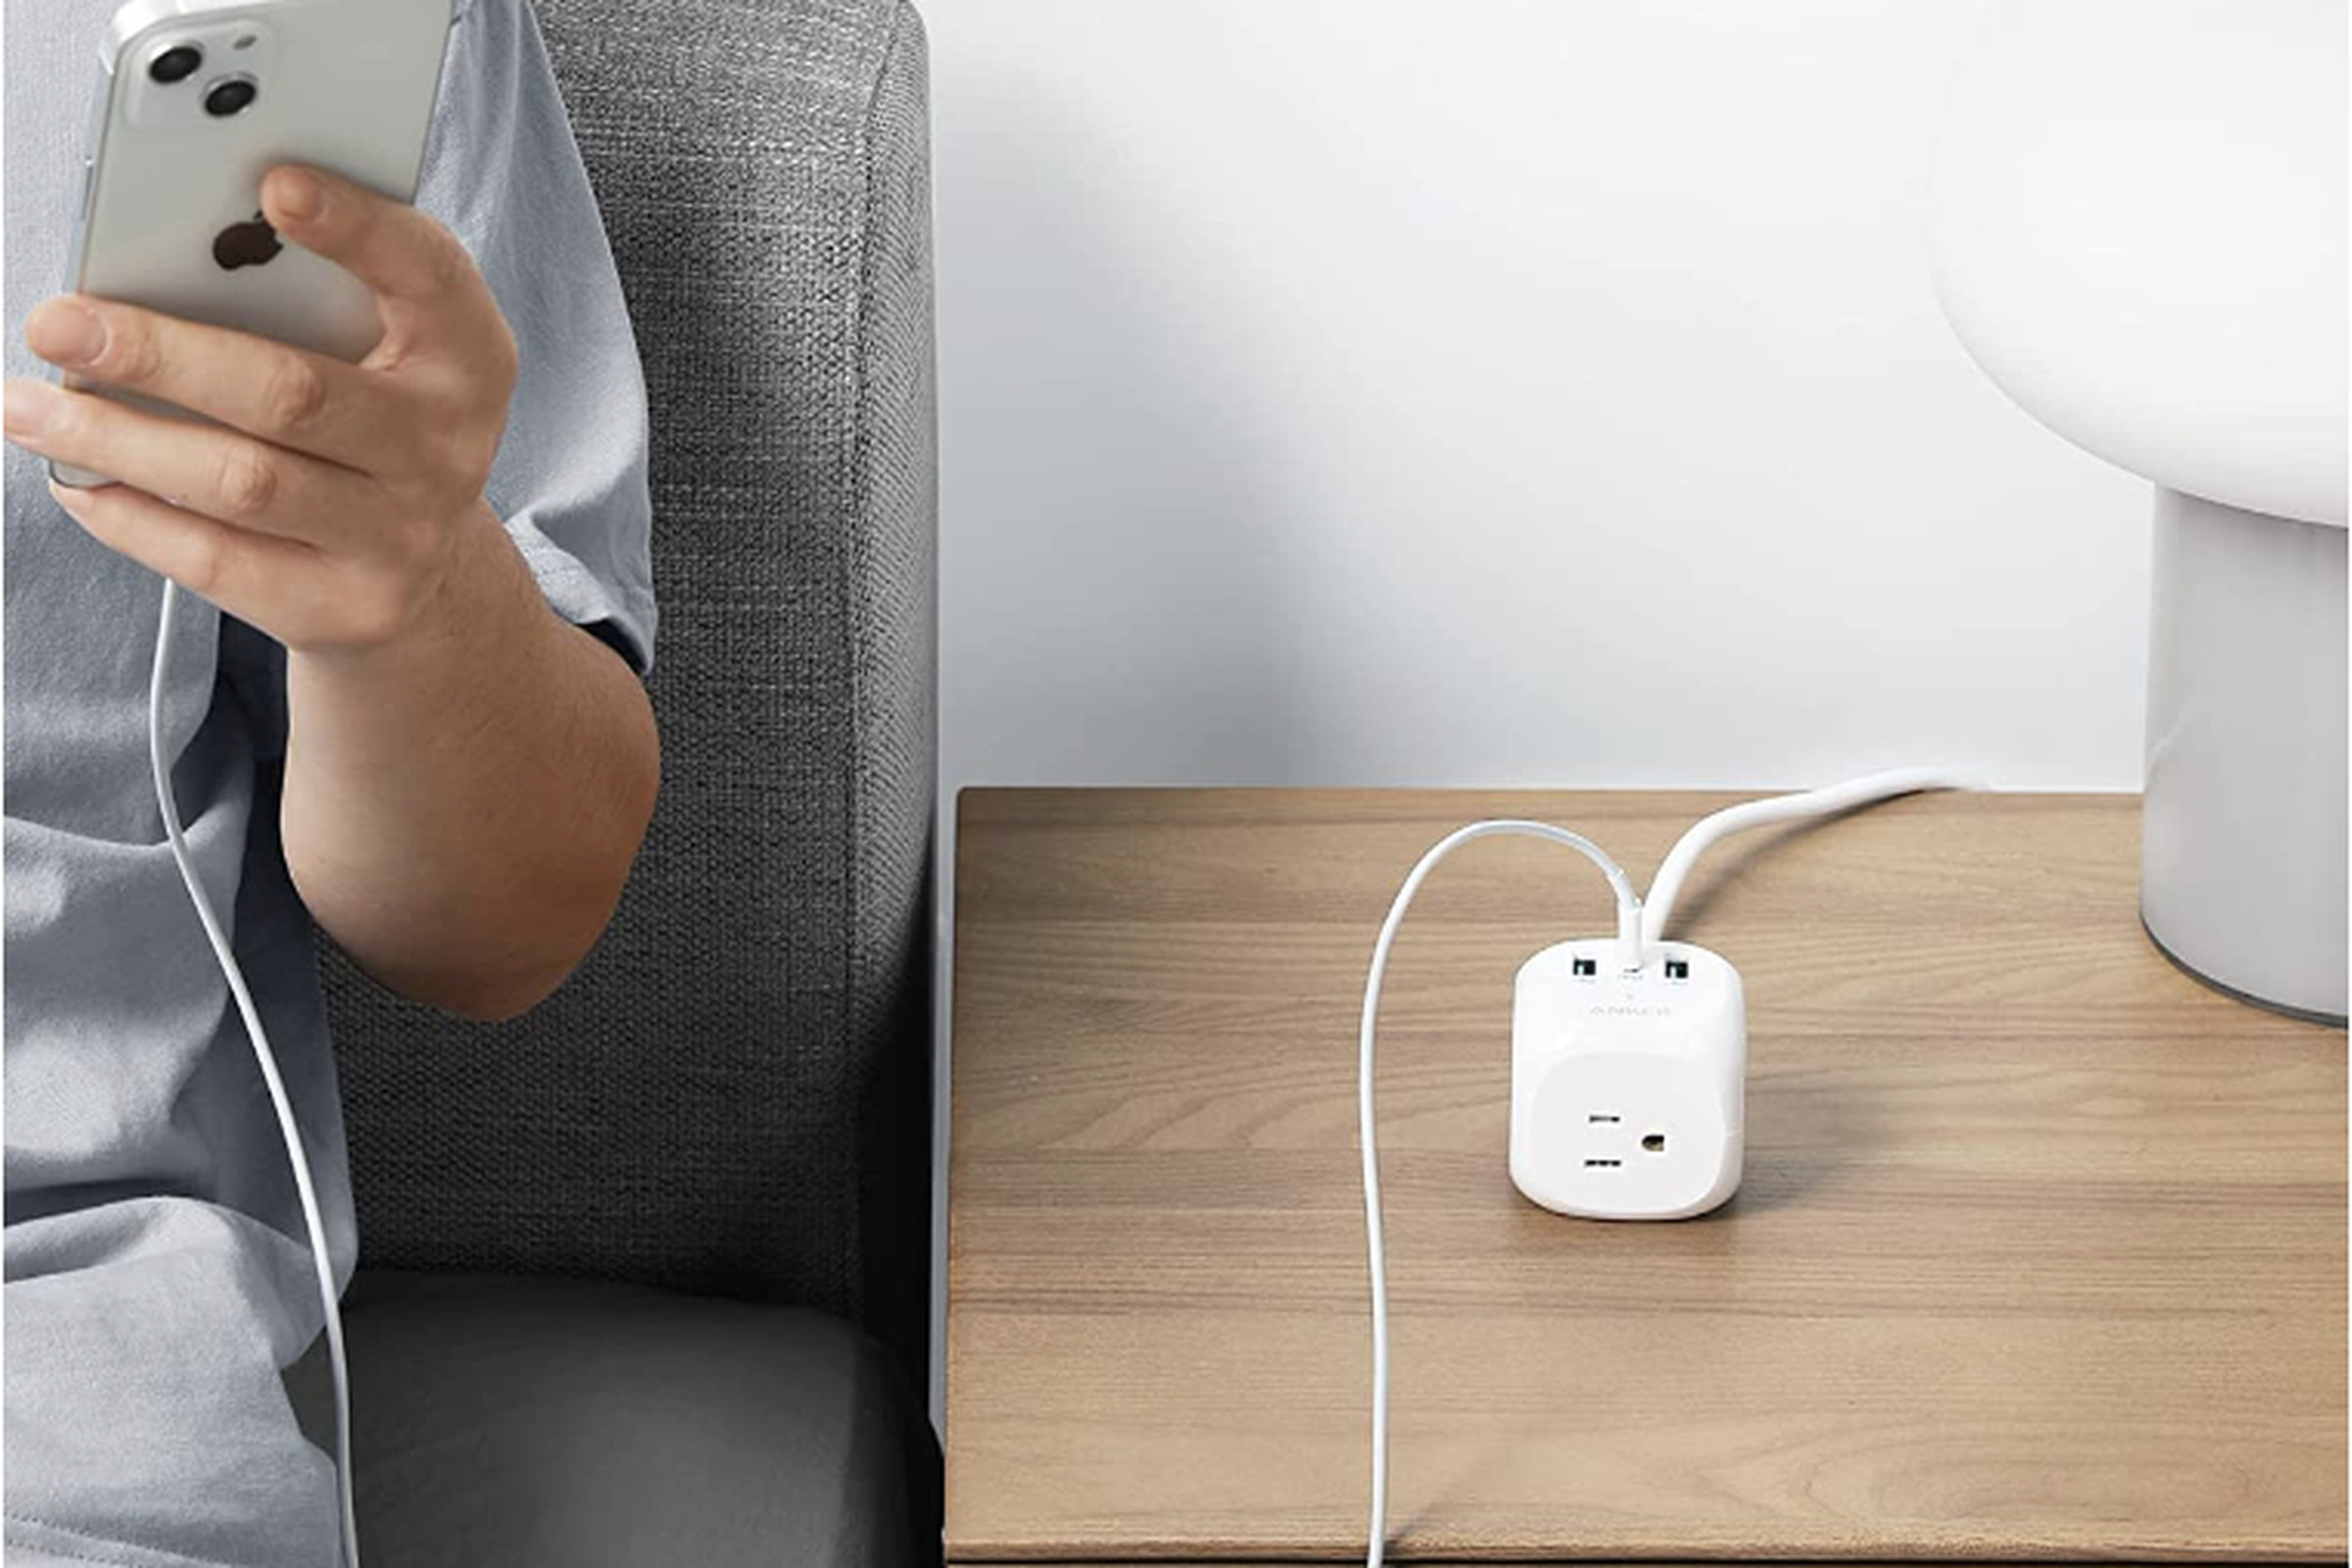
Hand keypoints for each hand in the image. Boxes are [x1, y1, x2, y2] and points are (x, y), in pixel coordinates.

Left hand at [3, 165, 518, 656]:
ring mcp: (400, 535)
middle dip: (161, 356)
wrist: (425, 573)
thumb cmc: (376, 422)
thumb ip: (305, 294)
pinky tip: (79, 480)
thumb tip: (158, 265)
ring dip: (117, 441)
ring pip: (241, 483)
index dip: (360, 230)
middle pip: (294, 393)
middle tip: (60, 324)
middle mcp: (446, 446)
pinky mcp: (346, 605)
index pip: (427, 276)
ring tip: (30, 409)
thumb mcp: (377, 348)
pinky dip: (132, 516)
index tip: (275, 184)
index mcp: (467, 353)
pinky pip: (219, 561)